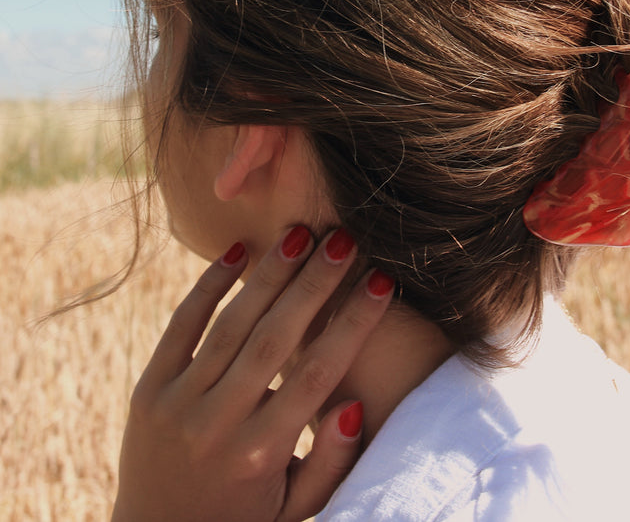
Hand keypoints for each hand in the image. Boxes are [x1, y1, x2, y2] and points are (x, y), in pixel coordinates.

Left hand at [112, 227, 393, 521]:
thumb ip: (331, 462)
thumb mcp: (297, 509)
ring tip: (301, 234)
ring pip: (231, 325)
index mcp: (260, 455)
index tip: (382, 280)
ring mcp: (176, 404)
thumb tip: (354, 402)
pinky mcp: (148, 391)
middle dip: (315, 283)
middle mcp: (217, 425)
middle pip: (275, 339)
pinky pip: (181, 326)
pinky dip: (208, 286)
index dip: (353, 323)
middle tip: (344, 238)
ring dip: (269, 275)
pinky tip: (236, 250)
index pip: (317, 374)